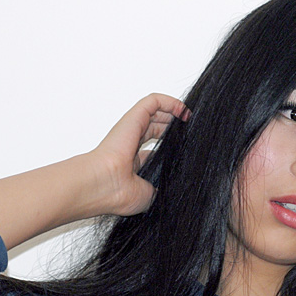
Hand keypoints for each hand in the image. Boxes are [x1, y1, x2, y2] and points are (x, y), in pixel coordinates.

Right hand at [89, 93, 190, 215]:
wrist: (105, 185)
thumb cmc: (120, 193)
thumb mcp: (149, 195)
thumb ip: (160, 189)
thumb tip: (172, 190)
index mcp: (131, 163)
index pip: (151, 149)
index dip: (168, 146)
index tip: (184, 149)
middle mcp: (130, 144)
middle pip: (154, 128)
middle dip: (173, 128)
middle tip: (189, 133)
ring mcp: (131, 130)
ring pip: (154, 112)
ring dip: (173, 113)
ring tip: (189, 119)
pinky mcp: (134, 118)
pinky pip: (154, 101)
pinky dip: (171, 102)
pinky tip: (184, 110)